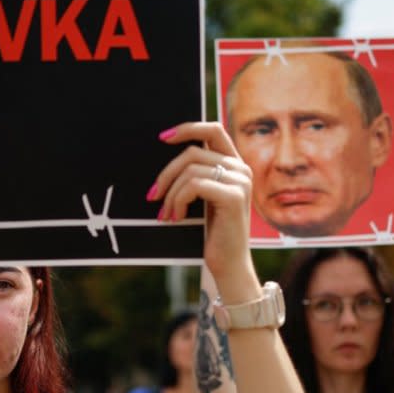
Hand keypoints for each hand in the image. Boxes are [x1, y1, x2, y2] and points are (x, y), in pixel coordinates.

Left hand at [149, 122, 252, 278]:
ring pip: (190, 170)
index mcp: (235, 165)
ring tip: (166, 214)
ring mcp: (239, 181)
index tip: (162, 138)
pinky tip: (176, 217)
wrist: (228, 264)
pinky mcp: (233, 196)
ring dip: (170, 194)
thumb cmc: (213, 233)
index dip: (187, 128)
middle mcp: (241, 169)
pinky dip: (178, 201)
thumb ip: (197, 176)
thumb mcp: (204, 198)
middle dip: (166, 174)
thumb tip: (168, 161)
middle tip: (152, 196)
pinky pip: (194, 185)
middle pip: (192, 152)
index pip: (213, 130)